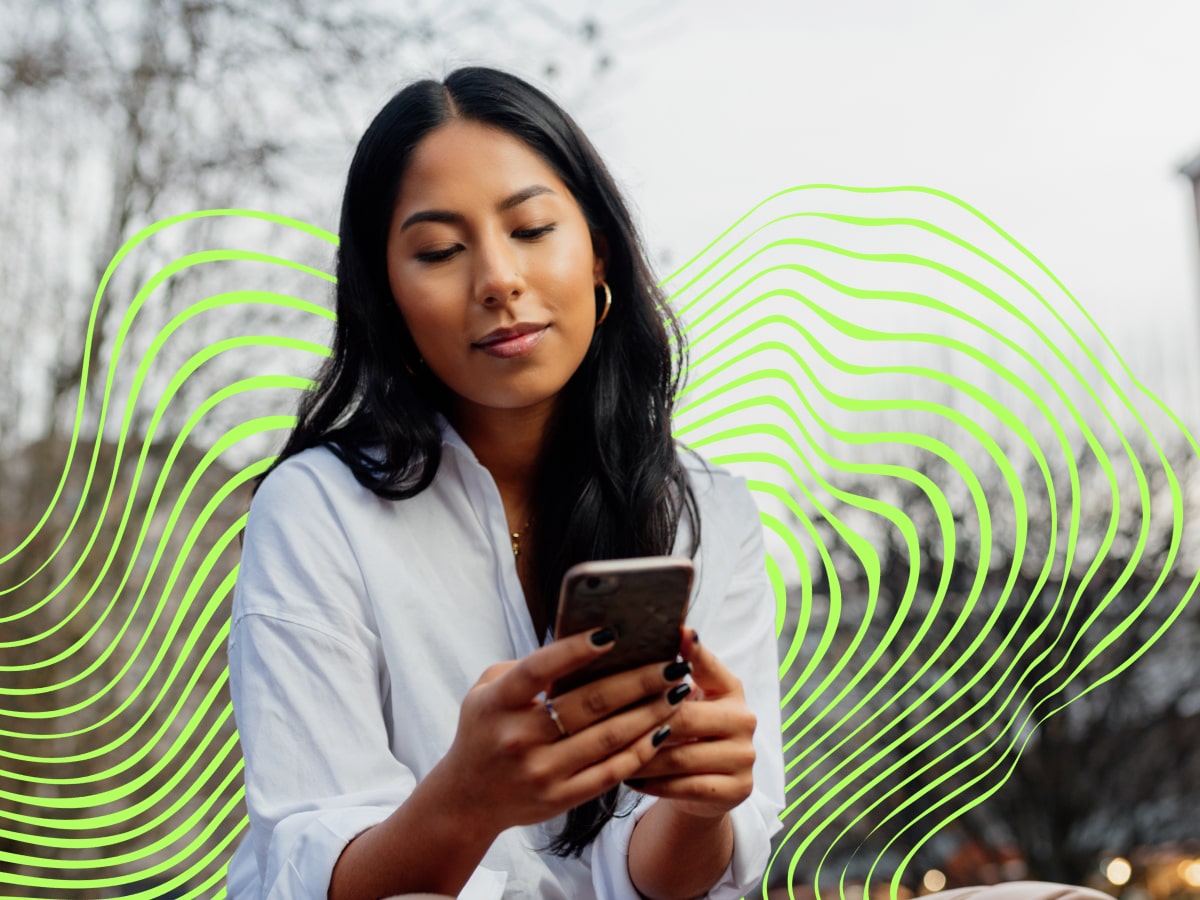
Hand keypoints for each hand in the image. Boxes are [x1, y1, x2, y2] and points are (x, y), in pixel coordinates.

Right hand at [432, 629, 689, 840]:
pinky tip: (663, 729)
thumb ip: (525, 668)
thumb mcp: (486, 692)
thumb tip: (581, 647)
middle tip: (672, 664)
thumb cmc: (485, 730)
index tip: (611, 633)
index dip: (574, 651)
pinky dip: (641, 750)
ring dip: (650, 713)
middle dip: (638, 681)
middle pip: (588, 704)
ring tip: (678, 692)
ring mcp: (541, 772)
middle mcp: (518, 739)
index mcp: (497, 704)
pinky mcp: (561, 798)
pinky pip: (611, 772)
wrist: (468, 800)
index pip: (538, 670)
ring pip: (608, 738)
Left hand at [624, 628, 756, 818]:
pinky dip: (653, 783)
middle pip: (685, 717)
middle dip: (643, 721)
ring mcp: (744, 757)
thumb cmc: (685, 735)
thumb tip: (654, 635)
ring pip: (680, 757)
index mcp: (730, 689)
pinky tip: (629, 777)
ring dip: (640, 757)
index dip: (693, 650)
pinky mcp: (737, 790)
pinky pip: (685, 787)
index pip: (708, 666)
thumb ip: (669, 674)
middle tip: (605, 721)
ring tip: (608, 754)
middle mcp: (744, 719)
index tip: (677, 631)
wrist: (705, 790)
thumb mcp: (684, 701)